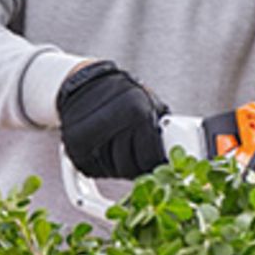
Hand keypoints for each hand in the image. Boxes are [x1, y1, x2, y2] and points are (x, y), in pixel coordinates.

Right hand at [56, 61, 169, 178]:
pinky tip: (106, 151)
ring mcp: (89, 135)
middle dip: (137, 168)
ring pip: (111, 171)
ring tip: (121, 150)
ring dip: (119, 168)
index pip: (151, 158)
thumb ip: (163, 128)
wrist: (87, 83)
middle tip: (139, 158)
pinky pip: (92, 170)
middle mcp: (111, 121)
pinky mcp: (73, 144)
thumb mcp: (150, 104)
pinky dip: (101, 167)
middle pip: (130, 168)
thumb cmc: (124, 96)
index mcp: (137, 112)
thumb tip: (182, 155)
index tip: (156, 163)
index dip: (156, 165)